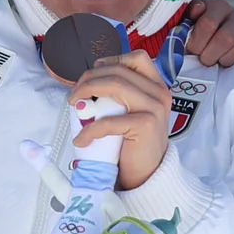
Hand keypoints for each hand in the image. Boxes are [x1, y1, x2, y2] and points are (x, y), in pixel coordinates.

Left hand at [72, 52, 175, 188]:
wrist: (148, 175)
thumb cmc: (135, 144)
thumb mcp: (131, 112)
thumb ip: (121, 95)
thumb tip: (90, 81)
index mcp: (157, 86)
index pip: (137, 58)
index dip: (111, 60)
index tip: (93, 73)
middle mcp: (159, 93)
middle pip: (118, 70)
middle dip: (89, 79)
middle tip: (74, 95)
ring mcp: (154, 107)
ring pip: (114, 85)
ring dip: (86, 93)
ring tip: (74, 107)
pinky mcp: (145, 124)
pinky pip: (108, 120)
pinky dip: (89, 129)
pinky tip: (81, 139)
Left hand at [181, 0, 233, 67]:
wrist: (225, 50)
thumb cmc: (204, 40)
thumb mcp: (190, 28)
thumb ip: (186, 20)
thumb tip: (194, 13)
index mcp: (218, 7)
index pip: (208, 23)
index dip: (198, 42)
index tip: (192, 52)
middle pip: (226, 37)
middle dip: (211, 54)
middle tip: (205, 61)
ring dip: (228, 59)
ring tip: (220, 63)